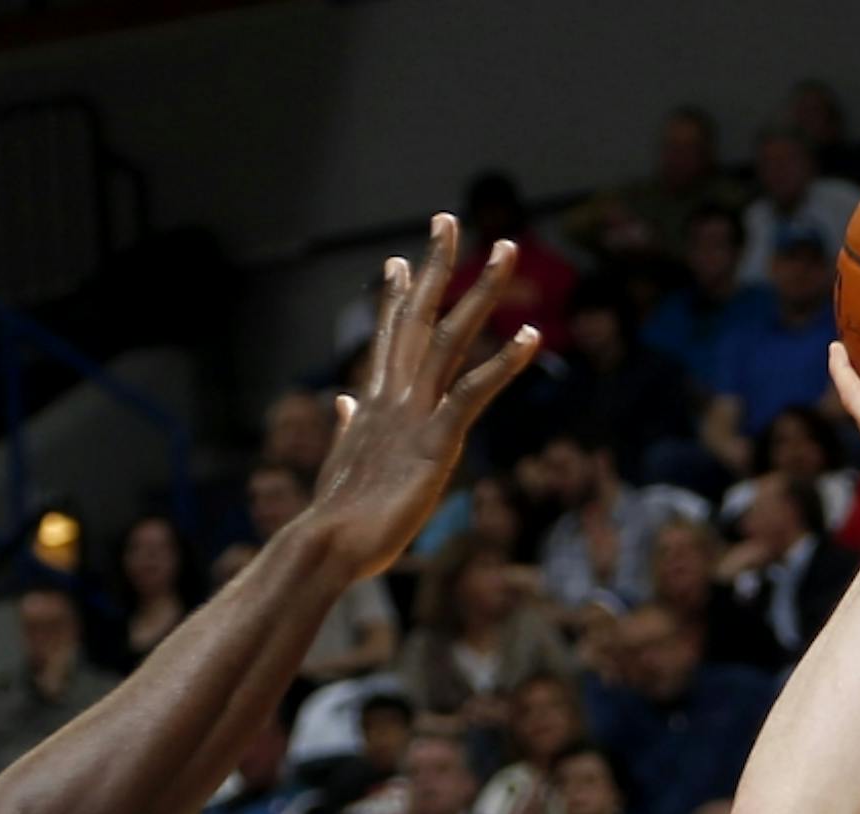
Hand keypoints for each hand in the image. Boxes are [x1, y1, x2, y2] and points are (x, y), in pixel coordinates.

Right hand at [310, 218, 540, 580]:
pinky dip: (505, 365)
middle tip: (448, 219)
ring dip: (480, 291)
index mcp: (374, 407)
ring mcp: (414, 416)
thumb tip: (345, 402)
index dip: (393, 299)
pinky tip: (532, 339)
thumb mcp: (343, 463)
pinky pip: (473, 392)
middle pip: (416, 317)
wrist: (328, 548)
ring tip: (504, 248)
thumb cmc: (338, 521)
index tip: (397, 261)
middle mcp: (393, 398)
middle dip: (434, 267)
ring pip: (450, 338)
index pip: (386, 340)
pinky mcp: (436, 443)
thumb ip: (349, 427)